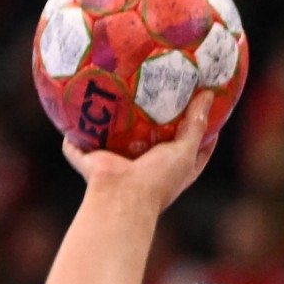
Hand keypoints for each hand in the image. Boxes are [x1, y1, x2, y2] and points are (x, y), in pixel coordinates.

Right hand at [62, 89, 218, 213]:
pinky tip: (74, 105)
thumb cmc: (158, 179)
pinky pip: (78, 141)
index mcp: (173, 168)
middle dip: (156, 116)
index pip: (193, 144)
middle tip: (158, 87)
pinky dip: (74, 130)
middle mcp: (146, 165)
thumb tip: (209, 95)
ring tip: (116, 87)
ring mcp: (117, 162)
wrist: (121, 196)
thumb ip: (196, 125)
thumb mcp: (185, 151)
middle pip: (153, 136)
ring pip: (114, 135)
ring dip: (113, 118)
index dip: (200, 125)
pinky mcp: (91, 159)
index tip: (203, 102)